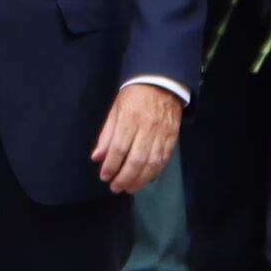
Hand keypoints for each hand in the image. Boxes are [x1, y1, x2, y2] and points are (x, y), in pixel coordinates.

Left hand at [92, 79, 182, 193]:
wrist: (162, 82)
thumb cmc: (134, 95)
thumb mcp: (116, 109)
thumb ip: (107, 135)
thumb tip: (97, 157)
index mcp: (130, 117)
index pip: (119, 147)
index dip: (111, 165)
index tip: (104, 176)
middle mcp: (147, 127)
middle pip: (136, 159)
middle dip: (124, 177)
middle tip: (115, 187)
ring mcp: (162, 133)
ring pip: (151, 163)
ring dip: (139, 179)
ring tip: (129, 188)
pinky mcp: (172, 137)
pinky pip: (164, 160)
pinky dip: (154, 173)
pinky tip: (145, 179)